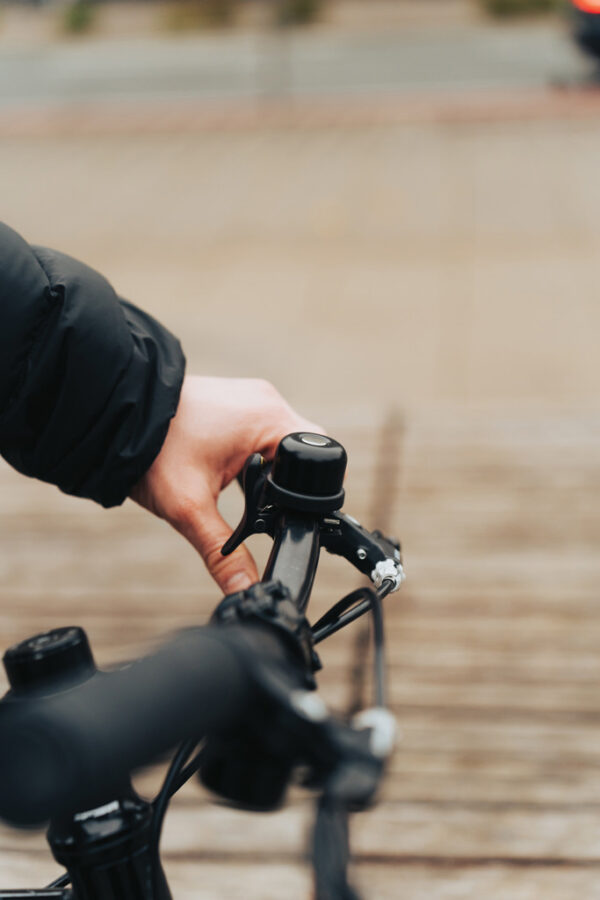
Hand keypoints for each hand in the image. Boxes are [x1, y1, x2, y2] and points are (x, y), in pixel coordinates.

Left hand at [130, 375, 322, 594]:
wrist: (114, 414)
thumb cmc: (152, 451)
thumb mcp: (189, 509)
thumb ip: (222, 554)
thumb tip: (246, 590)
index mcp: (269, 420)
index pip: (316, 460)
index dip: (307, 493)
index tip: (282, 514)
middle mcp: (267, 402)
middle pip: (302, 453)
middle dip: (285, 483)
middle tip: (254, 502)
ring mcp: (252, 398)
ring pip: (281, 443)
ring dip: (269, 468)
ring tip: (239, 485)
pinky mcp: (236, 401)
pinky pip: (261, 431)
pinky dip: (254, 453)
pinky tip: (229, 467)